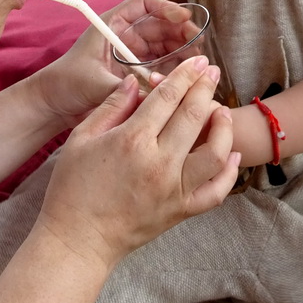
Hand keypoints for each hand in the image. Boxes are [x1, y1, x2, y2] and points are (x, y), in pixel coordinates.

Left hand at [29, 0, 189, 127]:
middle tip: (197, 45)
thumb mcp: (94, 83)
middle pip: (160, 24)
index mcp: (111, 25)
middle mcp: (124, 35)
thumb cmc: (65, 85)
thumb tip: (153, 93)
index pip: (144, 4)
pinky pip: (160, 64)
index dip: (165, 7)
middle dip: (181, 31)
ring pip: (164, 44)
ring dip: (181, 50)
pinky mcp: (135, 71)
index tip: (183, 18)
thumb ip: (123, 87)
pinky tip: (183, 76)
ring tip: (195, 62)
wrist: (52, 104)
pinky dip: (173, 68)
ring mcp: (131, 53)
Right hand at [33, 56, 240, 269]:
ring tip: (221, 111)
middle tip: (212, 72)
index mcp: (132, 140)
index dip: (185, 75)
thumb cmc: (72, 188)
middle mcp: (159, 163)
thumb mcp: (81, 138)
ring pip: (214, 152)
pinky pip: (215, 192)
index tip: (197, 62)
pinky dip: (228, 172)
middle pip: (193, 116)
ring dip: (222, 127)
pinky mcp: (181, 211)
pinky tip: (231, 154)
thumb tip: (135, 81)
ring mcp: (174, 189)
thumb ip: (111, 106)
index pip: (168, 97)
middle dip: (206, 88)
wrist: (77, 240)